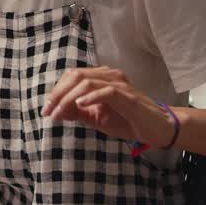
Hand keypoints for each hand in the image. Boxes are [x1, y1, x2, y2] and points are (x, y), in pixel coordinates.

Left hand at [42, 67, 176, 146]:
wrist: (159, 128)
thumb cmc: (129, 121)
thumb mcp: (98, 118)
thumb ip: (78, 113)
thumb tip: (56, 111)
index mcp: (102, 78)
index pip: (73, 76)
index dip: (57, 91)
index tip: (47, 109)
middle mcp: (110, 76)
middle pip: (76, 76)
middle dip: (58, 94)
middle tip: (48, 112)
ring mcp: (119, 84)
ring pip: (87, 82)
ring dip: (68, 98)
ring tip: (58, 114)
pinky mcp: (128, 96)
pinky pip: (106, 92)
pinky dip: (90, 98)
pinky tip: (80, 106)